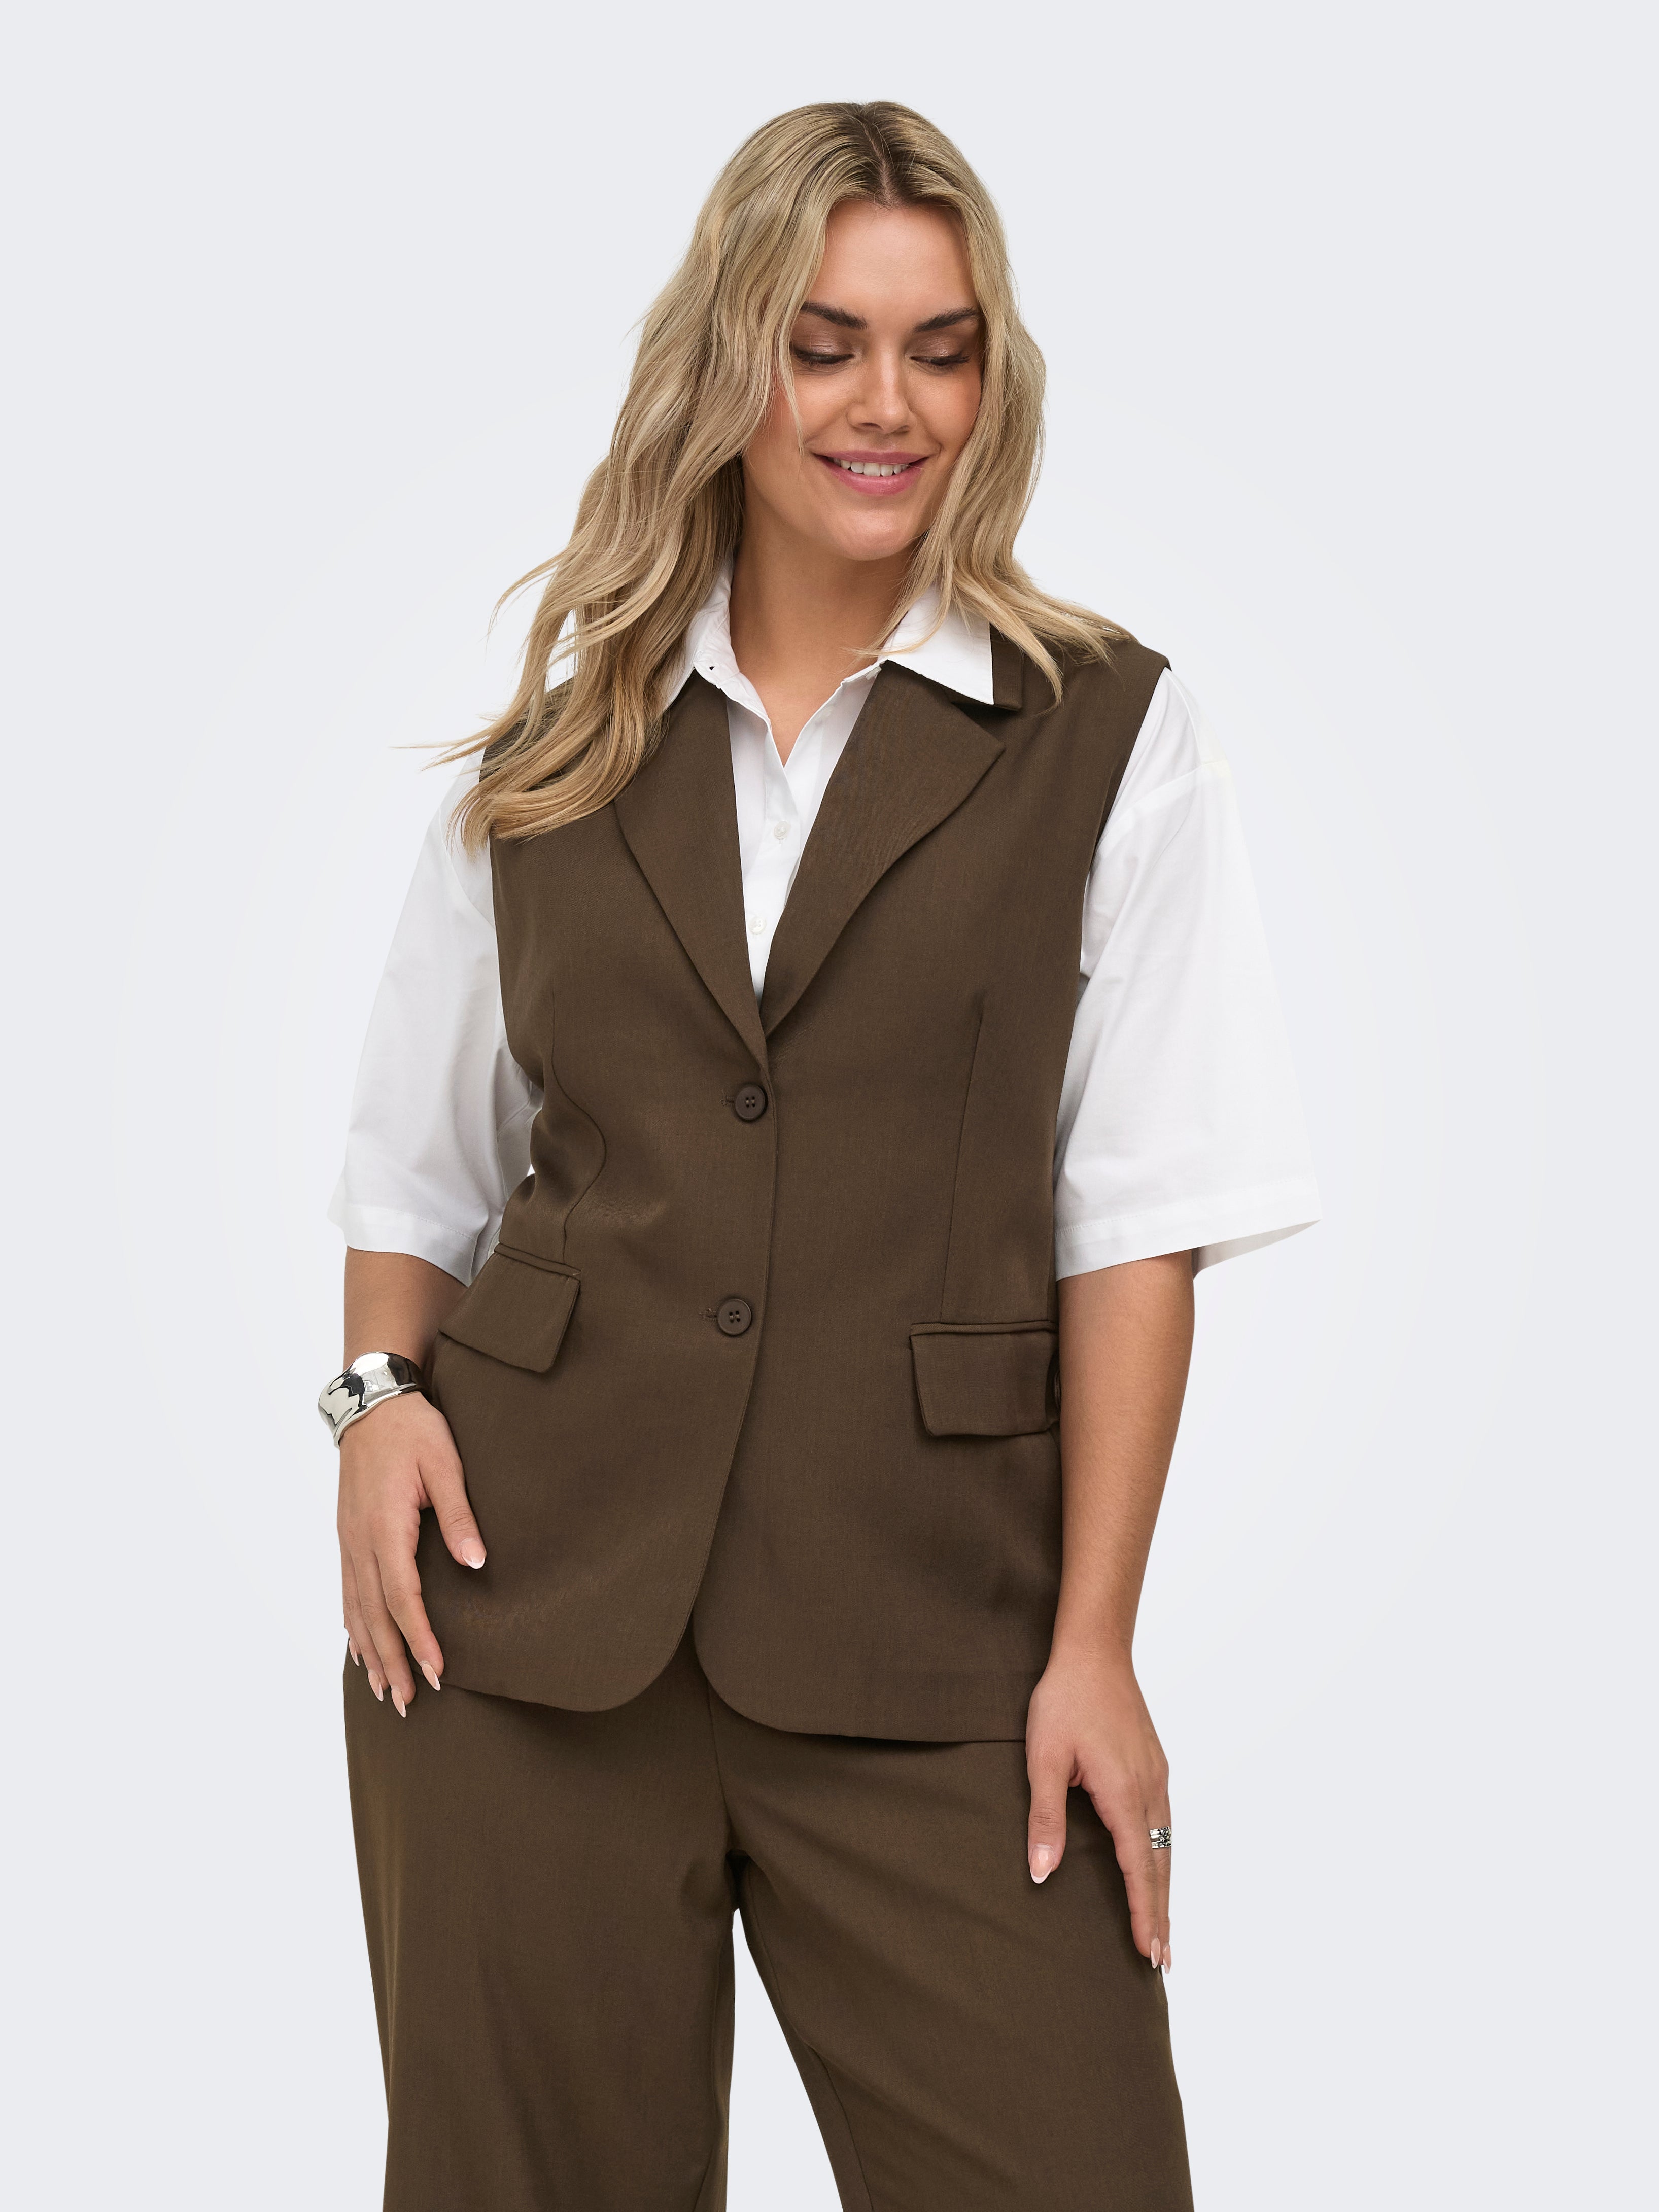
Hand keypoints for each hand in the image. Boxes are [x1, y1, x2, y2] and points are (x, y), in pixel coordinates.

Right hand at [337, 1392, 484, 1713]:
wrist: (372, 1403)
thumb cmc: (415, 1431)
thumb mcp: (446, 1464)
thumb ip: (459, 1514)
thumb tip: (476, 1563)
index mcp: (385, 1527)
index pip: (403, 1597)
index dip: (419, 1638)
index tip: (436, 1672)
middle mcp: (360, 1541)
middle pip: (375, 1615)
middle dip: (392, 1661)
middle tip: (408, 1703)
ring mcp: (349, 1541)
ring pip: (356, 1609)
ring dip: (371, 1652)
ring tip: (384, 1691)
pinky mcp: (347, 1536)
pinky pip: (347, 1591)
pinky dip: (354, 1626)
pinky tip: (360, 1649)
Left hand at [1024, 1644, 1172, 1968]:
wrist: (1095, 1651)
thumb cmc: (1064, 1700)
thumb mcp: (1043, 1757)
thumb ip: (1045, 1817)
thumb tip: (1041, 1871)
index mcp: (1123, 1792)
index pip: (1137, 1868)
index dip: (1143, 1913)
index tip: (1149, 1951)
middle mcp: (1149, 1789)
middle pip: (1160, 1865)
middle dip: (1161, 1913)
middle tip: (1163, 1960)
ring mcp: (1156, 1776)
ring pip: (1166, 1846)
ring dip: (1164, 1888)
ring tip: (1162, 1927)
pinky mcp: (1154, 1765)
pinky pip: (1164, 1822)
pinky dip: (1163, 1856)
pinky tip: (1156, 1867)